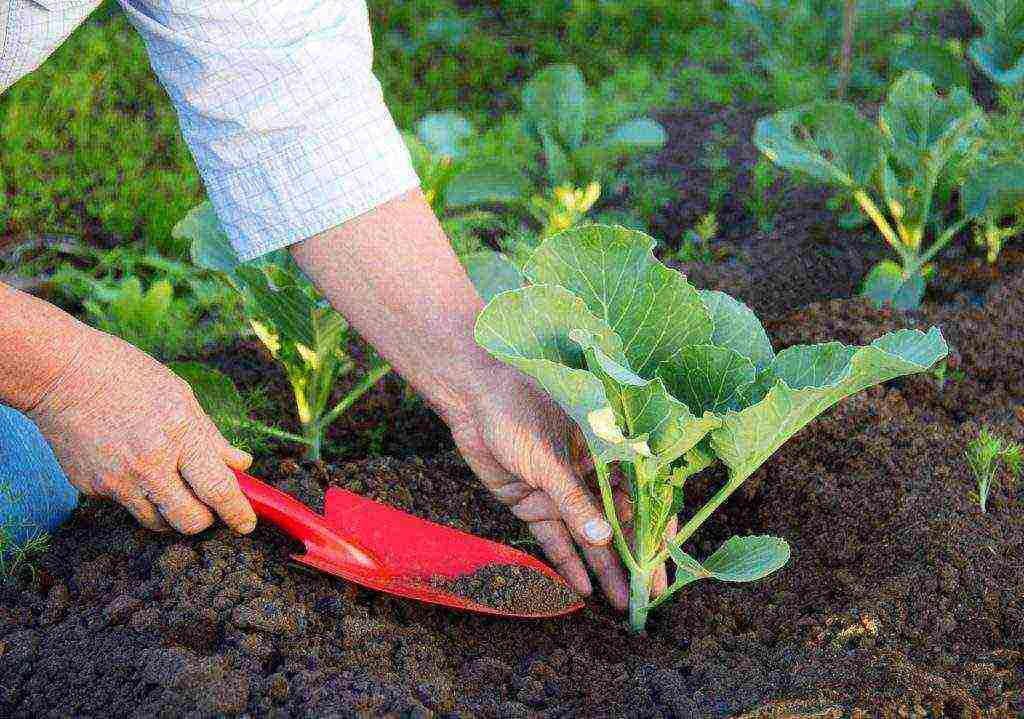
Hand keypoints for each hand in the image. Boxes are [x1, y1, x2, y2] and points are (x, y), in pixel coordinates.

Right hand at [26, 329, 256, 534]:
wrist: (60, 375)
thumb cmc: (126, 376)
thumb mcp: (181, 396)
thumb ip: (212, 437)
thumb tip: (241, 465)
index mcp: (180, 434)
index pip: (218, 489)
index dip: (238, 513)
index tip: (246, 524)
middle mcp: (150, 464)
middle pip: (190, 521)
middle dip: (206, 520)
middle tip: (209, 506)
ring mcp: (118, 480)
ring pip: (158, 522)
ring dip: (173, 513)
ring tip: (172, 483)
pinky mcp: (93, 488)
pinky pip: (128, 504)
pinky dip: (139, 494)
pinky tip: (132, 464)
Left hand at [287, 190, 675, 609]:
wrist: (471, 394)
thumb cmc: (519, 405)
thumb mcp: (550, 456)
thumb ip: (576, 499)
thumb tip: (605, 541)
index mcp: (606, 449)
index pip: (640, 492)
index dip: (653, 526)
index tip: (665, 555)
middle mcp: (589, 471)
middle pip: (617, 522)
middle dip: (633, 557)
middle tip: (650, 594)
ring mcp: (560, 488)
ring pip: (588, 535)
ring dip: (604, 567)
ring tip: (622, 603)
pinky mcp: (532, 501)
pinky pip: (553, 536)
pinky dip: (566, 560)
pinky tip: (582, 588)